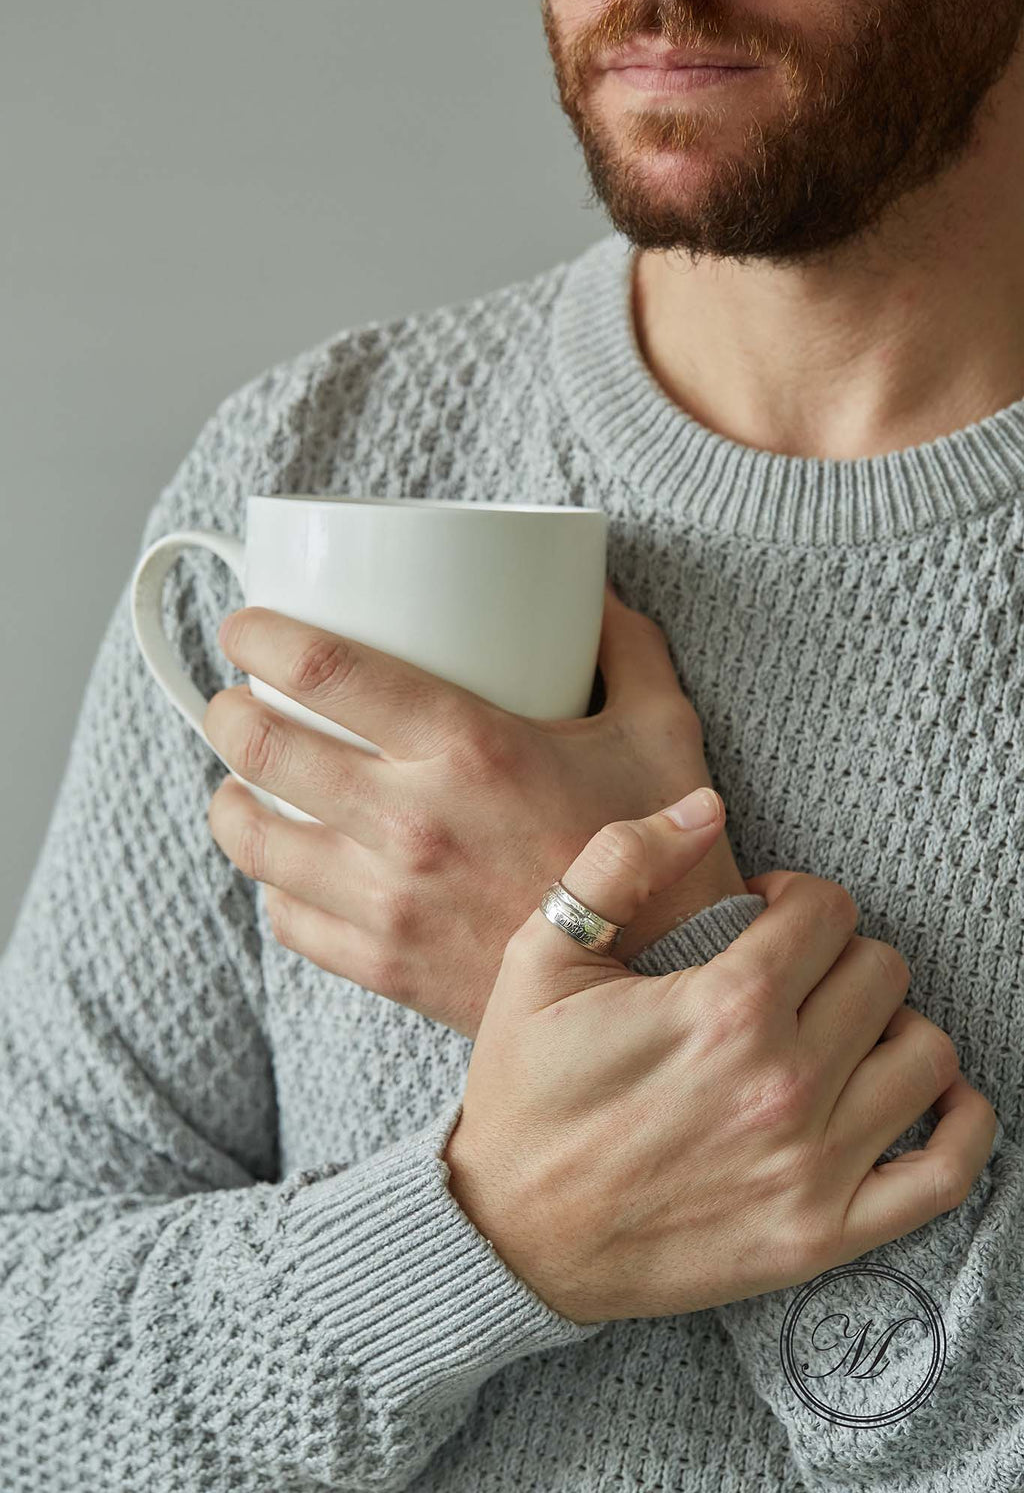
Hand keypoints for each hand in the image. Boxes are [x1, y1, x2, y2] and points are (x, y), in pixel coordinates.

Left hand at [203, 582, 746, 1038]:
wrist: (664, 985)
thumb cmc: (661, 850)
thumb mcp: (661, 726)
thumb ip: (623, 645)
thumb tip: (587, 590)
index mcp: (470, 746)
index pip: (322, 668)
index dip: (259, 636)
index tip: (244, 628)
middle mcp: (413, 821)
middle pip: (260, 747)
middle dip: (225, 711)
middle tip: (237, 701)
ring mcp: (390, 902)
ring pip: (251, 838)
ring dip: (230, 798)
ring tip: (244, 781)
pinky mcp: (384, 965)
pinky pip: (286, 917)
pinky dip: (275, 883)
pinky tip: (293, 862)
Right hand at [442, 798, 997, 1325]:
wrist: (509, 1233)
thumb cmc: (523, 1090)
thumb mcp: (539, 956)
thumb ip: (621, 861)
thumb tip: (704, 806)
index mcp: (723, 1008)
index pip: (828, 911)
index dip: (796, 897)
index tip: (762, 917)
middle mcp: (782, 1085)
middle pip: (882, 972)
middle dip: (838, 954)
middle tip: (789, 974)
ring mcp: (811, 1168)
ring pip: (925, 1055)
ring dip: (889, 1025)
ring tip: (836, 1030)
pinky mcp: (822, 1235)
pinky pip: (944, 1173)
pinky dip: (959, 1125)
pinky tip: (926, 1094)